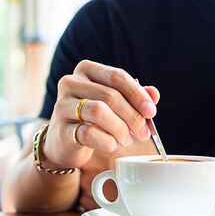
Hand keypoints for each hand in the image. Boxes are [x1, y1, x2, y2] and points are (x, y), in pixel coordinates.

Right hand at [43, 60, 159, 169]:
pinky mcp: (60, 128)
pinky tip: (112, 145)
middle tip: (143, 133)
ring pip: (99, 112)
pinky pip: (88, 133)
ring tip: (127, 140)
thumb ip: (134, 96)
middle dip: (132, 117)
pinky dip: (107, 141)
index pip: (117, 76)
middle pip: (110, 96)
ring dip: (120, 129)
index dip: (138, 95)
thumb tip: (154, 94)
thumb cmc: (93, 118)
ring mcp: (62, 105)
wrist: (64, 141)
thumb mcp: (114, 103)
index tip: (151, 112)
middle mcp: (71, 82)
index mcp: (87, 70)